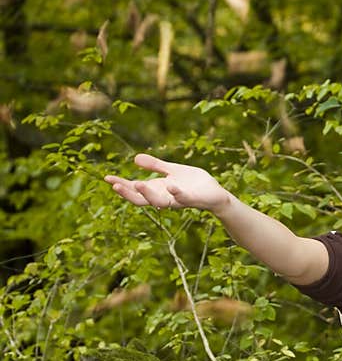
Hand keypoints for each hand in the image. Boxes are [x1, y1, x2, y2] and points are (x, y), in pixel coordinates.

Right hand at [104, 153, 229, 212]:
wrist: (216, 193)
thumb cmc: (193, 183)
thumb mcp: (172, 171)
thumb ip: (155, 166)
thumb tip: (134, 158)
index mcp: (158, 190)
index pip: (136, 190)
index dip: (121, 185)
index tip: (106, 178)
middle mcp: (165, 198)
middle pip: (142, 200)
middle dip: (128, 193)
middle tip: (115, 185)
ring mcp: (178, 200)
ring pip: (159, 202)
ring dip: (148, 194)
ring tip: (137, 183)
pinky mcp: (193, 200)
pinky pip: (183, 198)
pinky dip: (176, 193)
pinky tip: (170, 185)